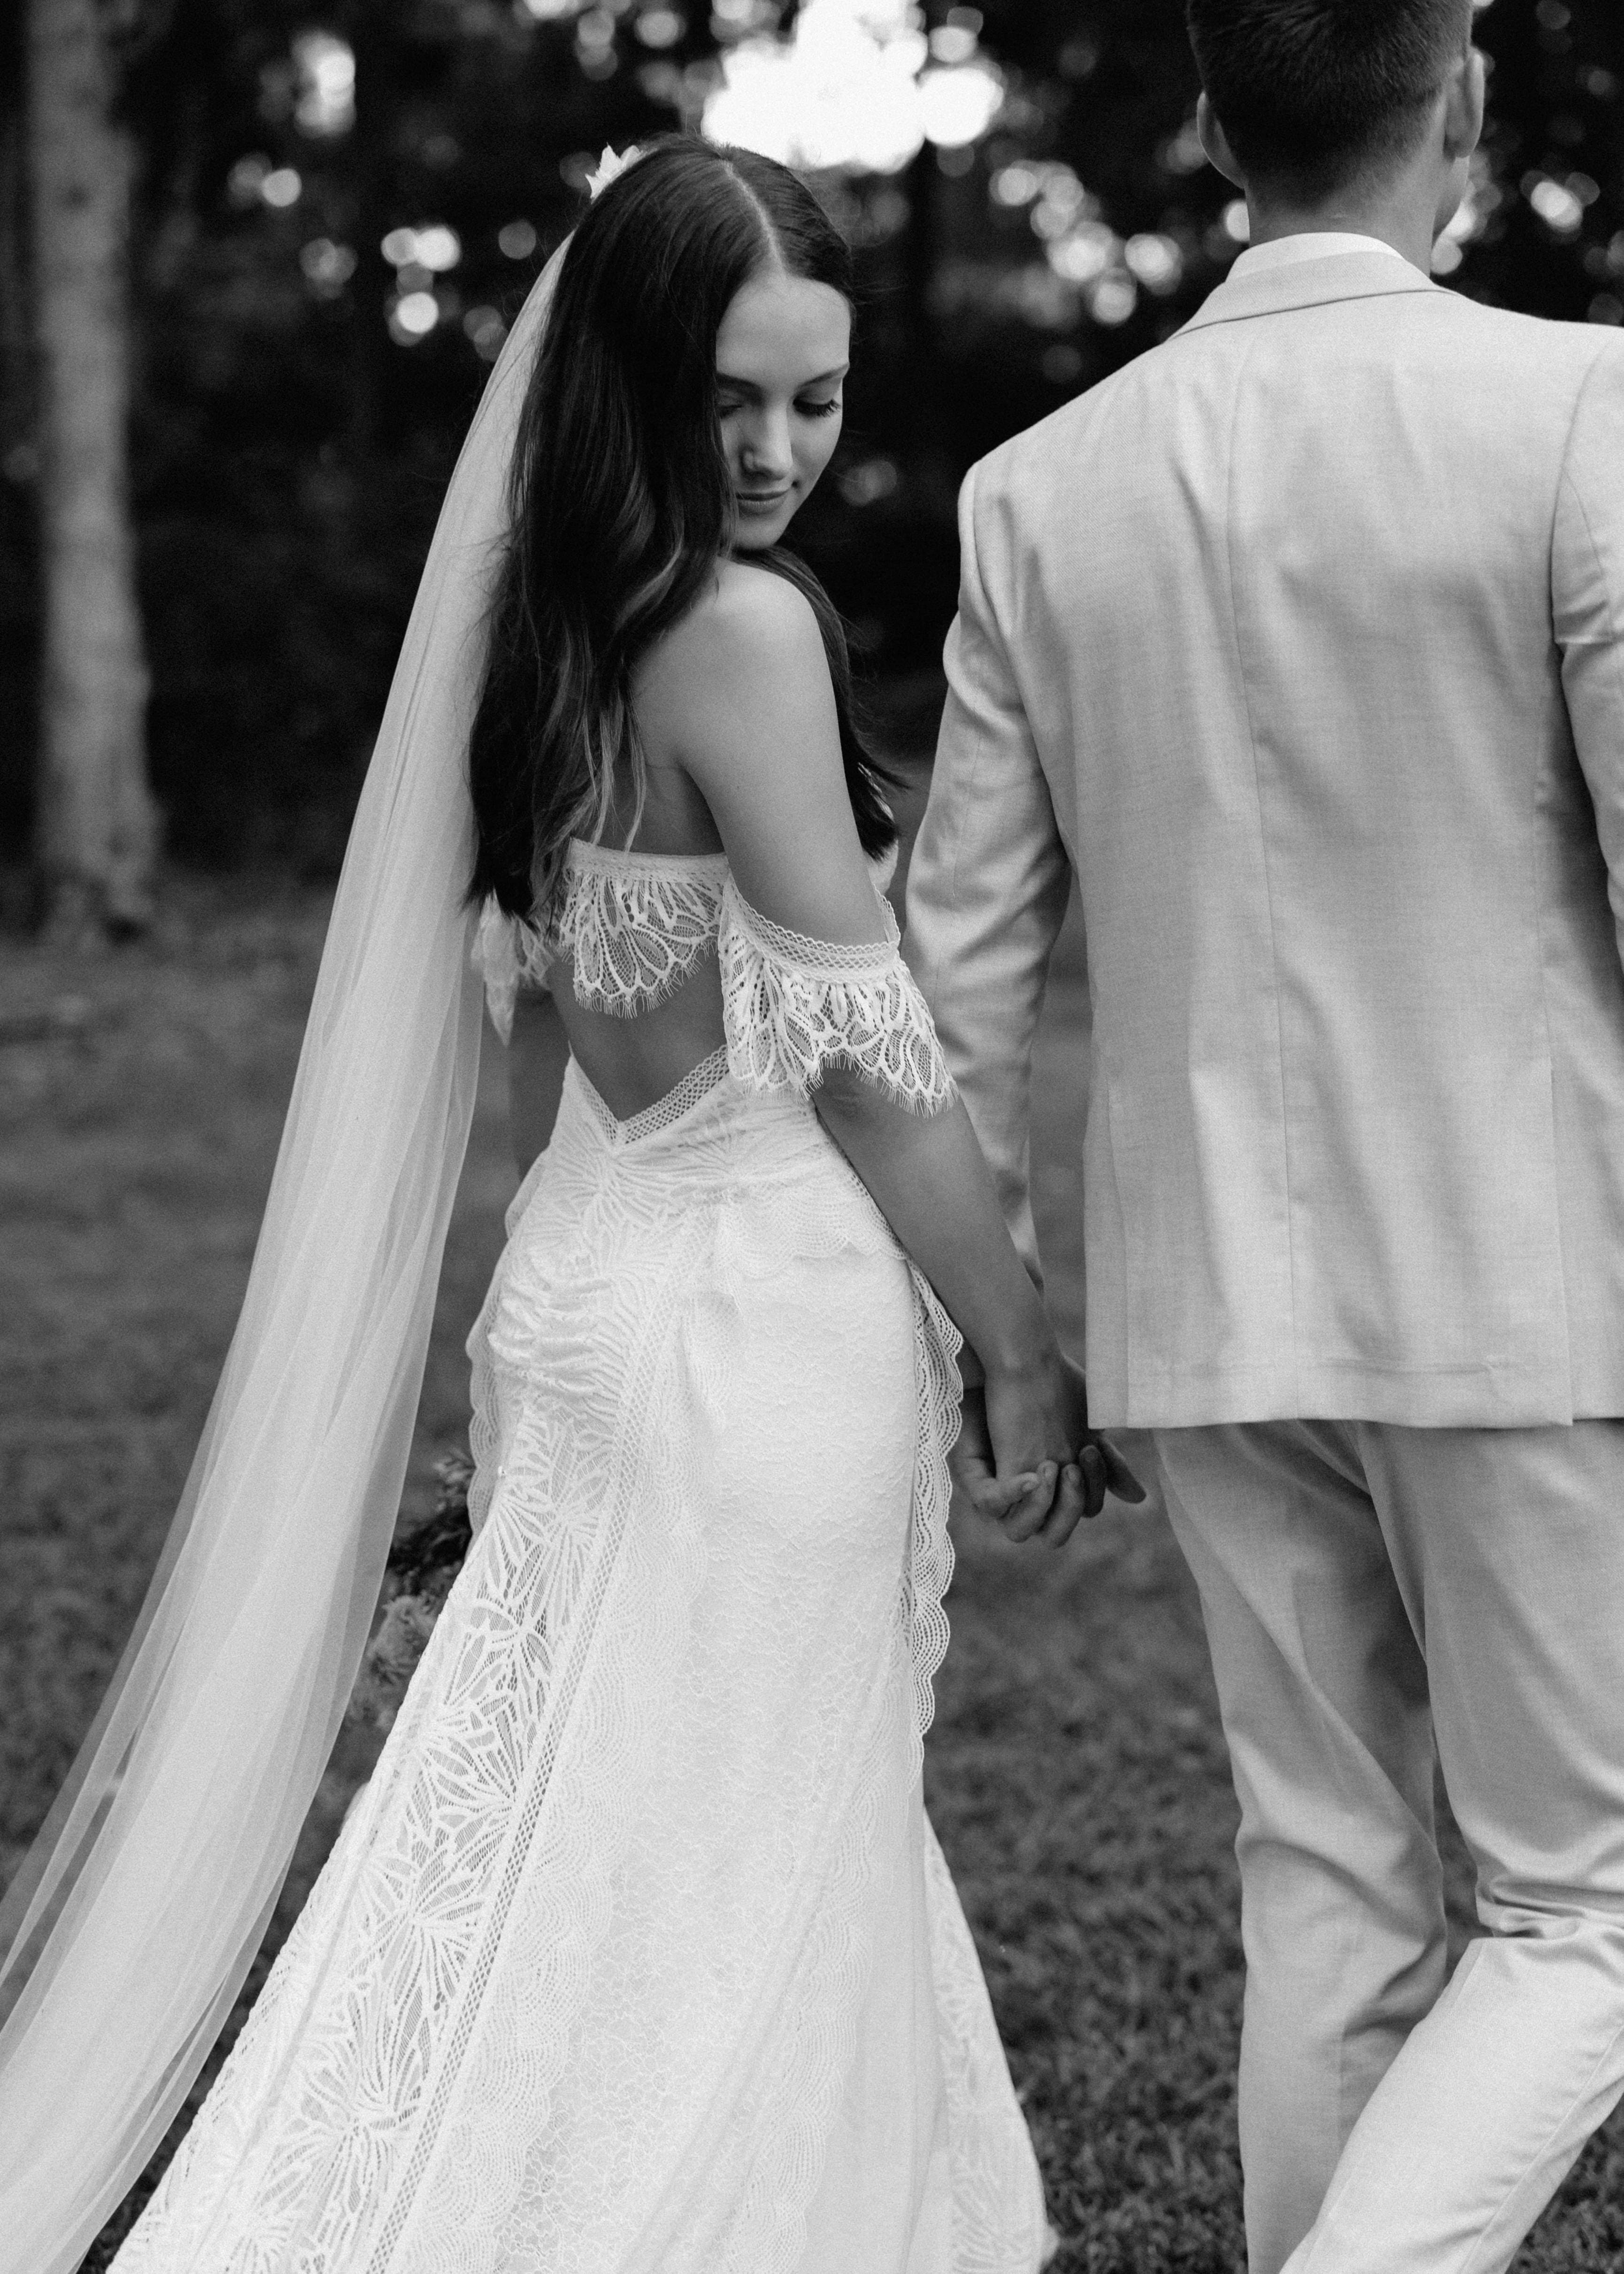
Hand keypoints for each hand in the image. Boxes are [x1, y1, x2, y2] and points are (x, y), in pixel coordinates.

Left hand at [950, 1362, 1147, 1548]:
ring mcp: (1005, 1490)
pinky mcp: (980, 1474)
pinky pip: (991, 1505)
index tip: (1091, 1449)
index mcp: (1058, 1489)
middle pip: (1054, 1534)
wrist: (1014, 1362)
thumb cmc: (1049, 1392)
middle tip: (1073, 1464)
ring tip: (1050, 1467)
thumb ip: (1109, 1462)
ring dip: (1041, 1505)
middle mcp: (1031, 1497)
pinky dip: (1012, 1495)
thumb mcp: (1087, 1427)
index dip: (1092, 1489)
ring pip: (1020, 1530)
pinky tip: (1031, 1472)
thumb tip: (1137, 1497)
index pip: (1084, 1512)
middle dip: (1071, 1504)